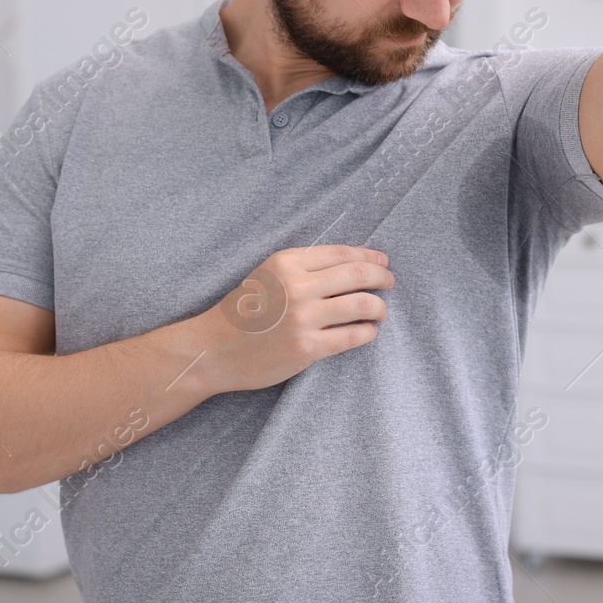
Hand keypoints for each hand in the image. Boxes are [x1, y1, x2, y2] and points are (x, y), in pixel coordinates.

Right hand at [195, 245, 393, 392]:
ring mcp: (303, 318)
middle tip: (389, 283)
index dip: (369, 257)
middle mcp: (297, 286)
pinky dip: (367, 332)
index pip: (343, 253)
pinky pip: (352, 336)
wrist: (212, 349)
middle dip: (382, 278)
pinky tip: (367, 332)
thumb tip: (356, 261)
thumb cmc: (243, 311)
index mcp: (287, 261)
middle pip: (358, 275)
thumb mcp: (269, 275)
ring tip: (380, 311)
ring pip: (362, 305)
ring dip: (379, 307)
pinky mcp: (307, 348)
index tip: (382, 262)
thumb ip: (305, 267)